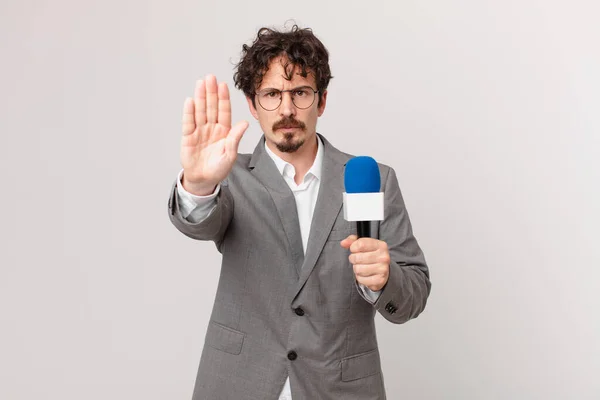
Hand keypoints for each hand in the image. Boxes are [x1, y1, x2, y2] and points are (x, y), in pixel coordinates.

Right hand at [180, 75, 248, 194]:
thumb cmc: (219, 168)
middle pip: (211, 107)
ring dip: (200, 97)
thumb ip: (235, 139)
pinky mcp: (188, 137)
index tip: (223, 85)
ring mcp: (199, 131)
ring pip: (200, 111)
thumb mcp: (230, 155)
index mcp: (224, 131)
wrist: (204, 180)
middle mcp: (212, 128)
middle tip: (210, 77)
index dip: (223, 98)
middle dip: (211, 92)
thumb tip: (244, 123)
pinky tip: (190, 101)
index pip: (224, 111)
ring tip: (200, 83)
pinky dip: (189, 112)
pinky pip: (188, 123)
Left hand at [340, 235, 389, 291]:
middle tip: (358, 260)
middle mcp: (383, 257)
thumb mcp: (364, 244)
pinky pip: (361, 279)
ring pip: (358, 269)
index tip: (355, 250)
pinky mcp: (379, 280)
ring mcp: (382, 269)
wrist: (383, 271)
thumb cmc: (371, 256)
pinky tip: (365, 274)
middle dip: (353, 259)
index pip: (360, 244)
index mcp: (381, 246)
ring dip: (356, 268)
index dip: (353, 248)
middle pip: (357, 257)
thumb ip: (352, 241)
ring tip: (362, 266)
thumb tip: (343, 243)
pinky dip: (360, 277)